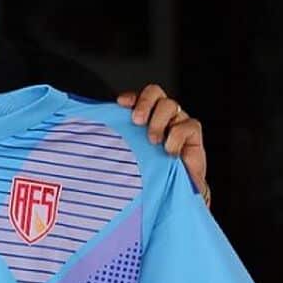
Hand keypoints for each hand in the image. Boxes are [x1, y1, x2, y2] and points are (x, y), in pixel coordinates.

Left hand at [117, 84, 209, 206]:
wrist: (173, 190)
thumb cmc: (149, 171)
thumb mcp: (129, 154)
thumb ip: (116, 142)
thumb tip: (90, 135)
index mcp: (143, 115)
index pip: (137, 96)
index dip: (130, 97)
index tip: (121, 104)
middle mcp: (160, 114)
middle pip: (154, 92)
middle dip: (144, 102)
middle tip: (137, 121)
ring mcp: (177, 122)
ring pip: (170, 105)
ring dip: (158, 121)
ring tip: (153, 141)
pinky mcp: (192, 134)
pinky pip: (188, 125)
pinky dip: (176, 136)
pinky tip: (169, 151)